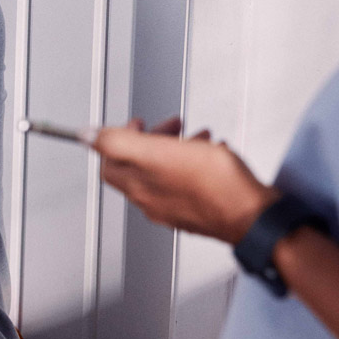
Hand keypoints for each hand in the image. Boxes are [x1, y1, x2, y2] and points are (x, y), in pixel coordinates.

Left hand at [93, 117, 276, 243]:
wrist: (252, 215)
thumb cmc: (213, 185)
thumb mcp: (159, 151)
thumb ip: (117, 142)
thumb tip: (86, 135)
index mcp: (139, 186)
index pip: (109, 163)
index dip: (117, 139)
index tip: (136, 124)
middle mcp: (154, 200)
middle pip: (138, 166)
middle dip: (151, 138)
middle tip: (168, 125)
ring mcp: (177, 207)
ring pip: (166, 171)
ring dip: (175, 147)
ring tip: (193, 136)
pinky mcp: (200, 209)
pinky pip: (190, 181)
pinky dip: (195, 161)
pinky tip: (211, 152)